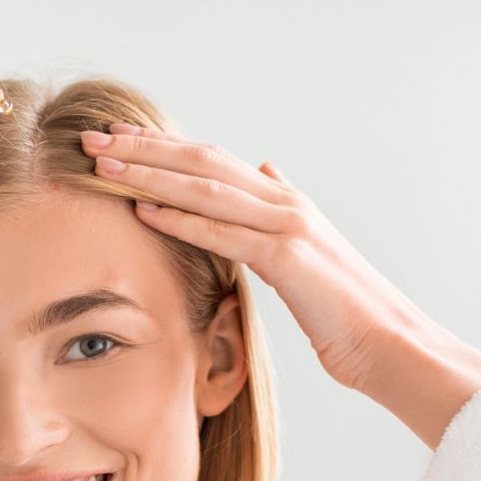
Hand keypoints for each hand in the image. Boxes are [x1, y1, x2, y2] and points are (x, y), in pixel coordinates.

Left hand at [79, 123, 430, 391]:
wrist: (389, 342)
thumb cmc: (343, 310)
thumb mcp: (306, 252)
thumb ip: (279, 209)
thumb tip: (264, 169)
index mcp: (283, 200)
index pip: (210, 160)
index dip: (160, 146)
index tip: (115, 137)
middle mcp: (283, 201)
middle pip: (200, 161)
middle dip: (142, 148)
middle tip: (91, 140)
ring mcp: (287, 224)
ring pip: (205, 188)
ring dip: (149, 175)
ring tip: (103, 167)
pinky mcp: (288, 257)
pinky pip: (224, 232)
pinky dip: (181, 219)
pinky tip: (143, 212)